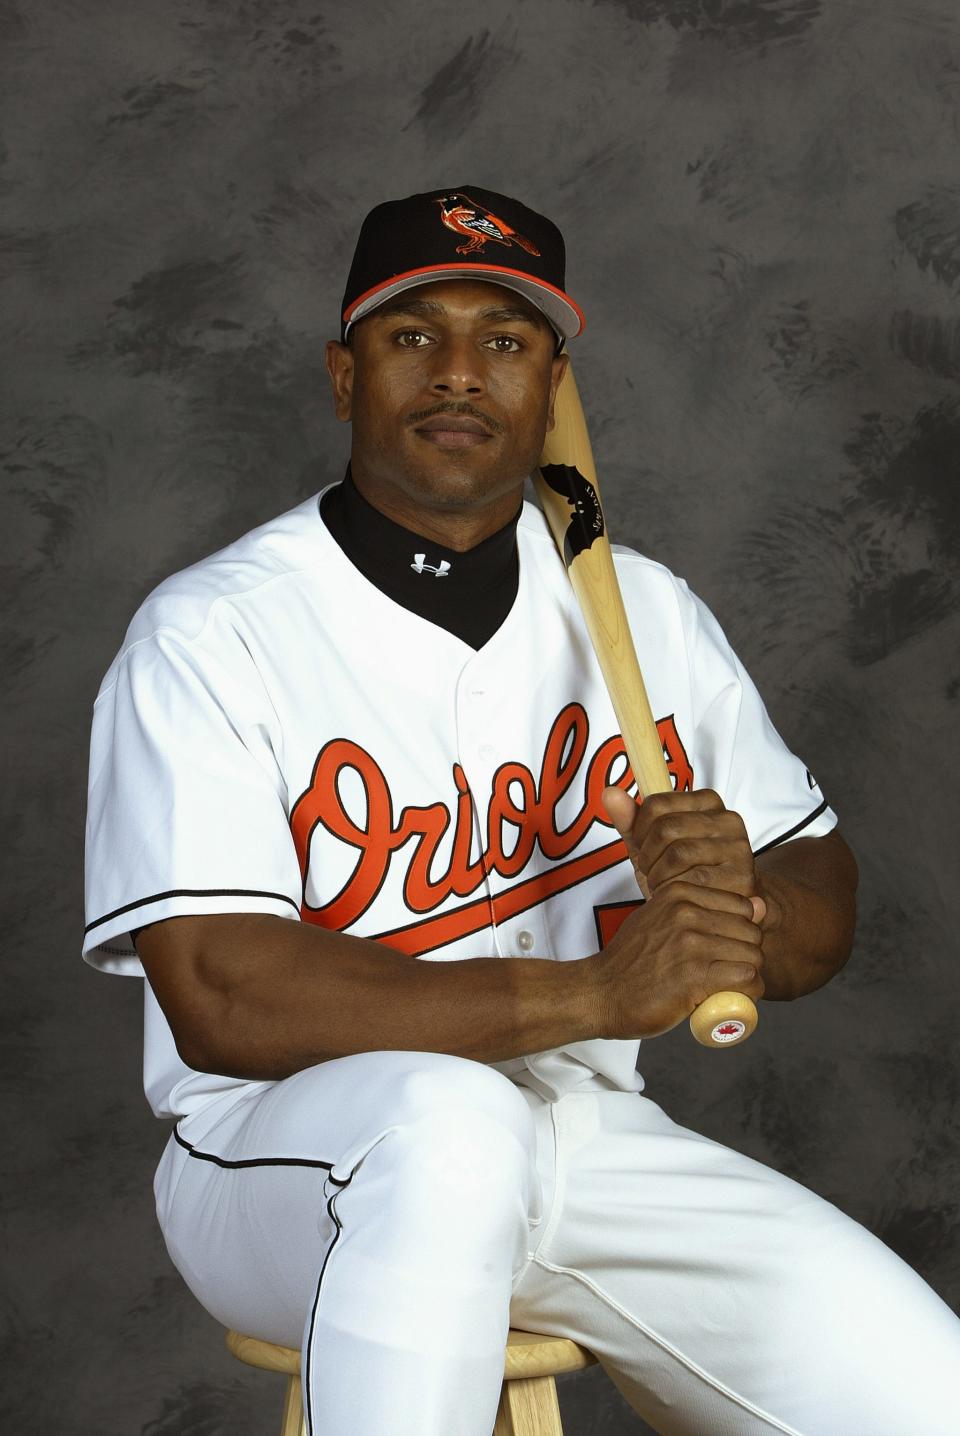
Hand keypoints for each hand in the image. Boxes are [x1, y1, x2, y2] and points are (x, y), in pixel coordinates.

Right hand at [591, 880, 765, 1039]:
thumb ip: (702, 908)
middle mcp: (686, 912)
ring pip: (753, 956)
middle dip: (747, 955)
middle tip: (728, 973)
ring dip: (749, 976)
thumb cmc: (631, 962)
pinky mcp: (694, 975)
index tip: (725, 949)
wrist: (600, 992)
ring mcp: (691, 943)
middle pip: (751, 932)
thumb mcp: (661, 918)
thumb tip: (759, 904)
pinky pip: (747, 979)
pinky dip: (748, 992)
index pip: (743, 906)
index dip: (741, 931)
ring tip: (729, 986)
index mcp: (679, 892)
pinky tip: (734, 997)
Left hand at [601, 785, 768, 924]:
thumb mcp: (652, 845)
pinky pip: (695, 880)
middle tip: (651, 872)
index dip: (639, 830)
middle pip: (667, 828)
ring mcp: (739, 847)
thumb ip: (630, 820)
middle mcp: (728, 818)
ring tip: (661, 885)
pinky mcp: (743, 876)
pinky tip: (676, 897)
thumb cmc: (683, 873)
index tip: (643, 848)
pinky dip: (676, 891)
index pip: (657, 804)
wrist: (722, 909)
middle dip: (648, 856)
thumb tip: (609, 793)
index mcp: (707, 802)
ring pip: (679, 853)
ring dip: (659, 876)